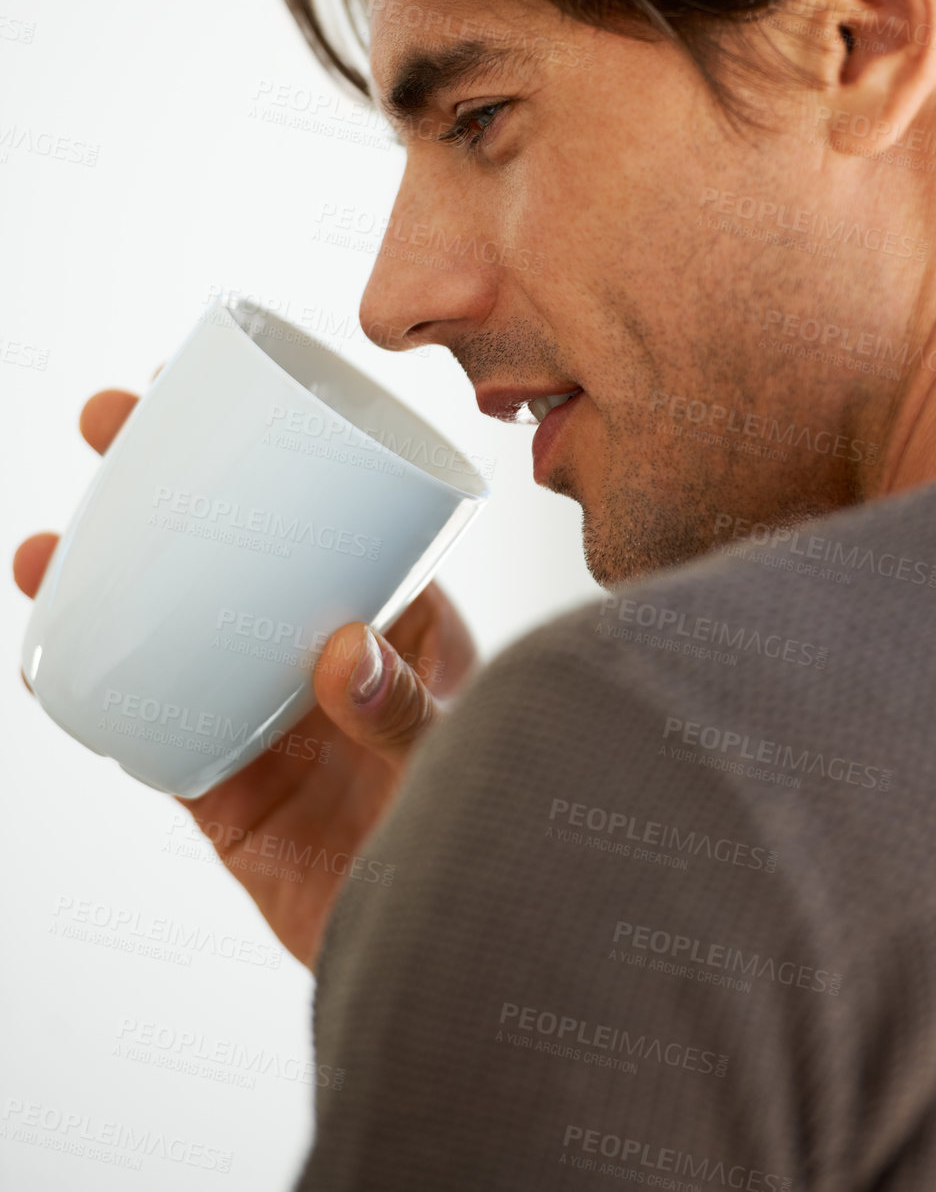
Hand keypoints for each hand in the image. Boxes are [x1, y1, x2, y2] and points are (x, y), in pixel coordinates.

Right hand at [12, 378, 477, 971]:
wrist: (459, 950)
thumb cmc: (490, 826)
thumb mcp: (466, 745)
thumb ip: (410, 707)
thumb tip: (338, 654)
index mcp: (395, 614)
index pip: (327, 508)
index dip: (267, 445)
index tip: (207, 386)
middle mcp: (320, 653)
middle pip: (232, 552)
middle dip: (163, 484)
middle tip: (105, 424)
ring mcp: (267, 719)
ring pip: (174, 631)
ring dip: (106, 582)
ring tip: (45, 547)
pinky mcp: (227, 792)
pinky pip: (152, 732)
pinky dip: (98, 699)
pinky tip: (47, 661)